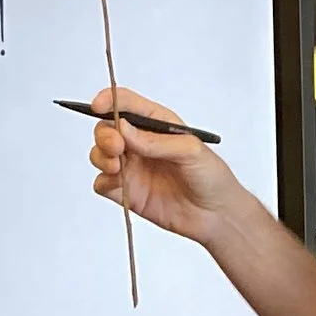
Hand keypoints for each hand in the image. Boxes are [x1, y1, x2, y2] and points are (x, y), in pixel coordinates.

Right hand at [89, 87, 254, 244]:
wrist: (217, 216)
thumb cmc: (212, 177)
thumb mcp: (191, 151)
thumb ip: (156, 141)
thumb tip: (124, 129)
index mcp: (156, 124)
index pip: (126, 103)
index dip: (109, 100)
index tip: (98, 106)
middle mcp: (140, 143)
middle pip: (107, 128)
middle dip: (105, 134)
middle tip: (116, 147)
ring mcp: (132, 168)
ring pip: (100, 154)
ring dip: (101, 157)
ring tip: (116, 167)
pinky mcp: (128, 192)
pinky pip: (103, 184)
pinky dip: (103, 182)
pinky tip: (117, 184)